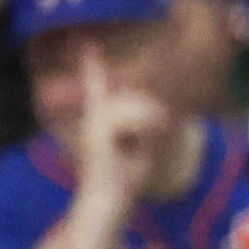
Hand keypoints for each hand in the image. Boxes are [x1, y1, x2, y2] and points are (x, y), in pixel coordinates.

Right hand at [73, 73, 173, 192]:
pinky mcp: (96, 135)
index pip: (95, 89)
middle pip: (127, 95)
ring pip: (128, 104)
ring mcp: (91, 127)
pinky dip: (142, 126)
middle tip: (161, 126)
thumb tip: (160, 110)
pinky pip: (126, 118)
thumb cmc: (125, 180)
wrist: (108, 201)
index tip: (87, 46)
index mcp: (99, 123)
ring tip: (154, 133)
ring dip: (147, 117)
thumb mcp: (141, 148)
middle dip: (148, 107)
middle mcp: (91, 120)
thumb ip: (146, 127)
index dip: (91, 68)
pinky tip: (144, 137)